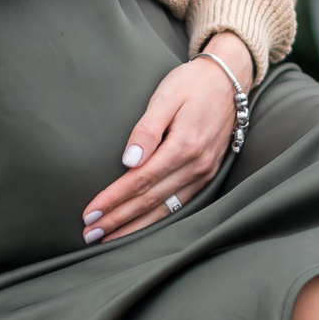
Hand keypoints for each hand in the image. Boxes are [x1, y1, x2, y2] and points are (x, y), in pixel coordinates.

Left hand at [82, 36, 251, 242]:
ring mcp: (204, 172)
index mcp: (184, 145)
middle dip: (118, 220)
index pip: (140, 180)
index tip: (90, 212)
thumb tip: (128, 161)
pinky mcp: (207, 175)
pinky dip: (158, 220)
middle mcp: (196, 165)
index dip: (113, 199)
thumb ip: (147, 129)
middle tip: (90, 234)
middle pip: (150, 200)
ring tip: (108, 239)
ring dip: (135, 226)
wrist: (229, 80)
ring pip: (166, 209)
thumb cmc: (192, 83)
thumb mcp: (166, 96)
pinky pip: (180, 204)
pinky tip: (141, 228)